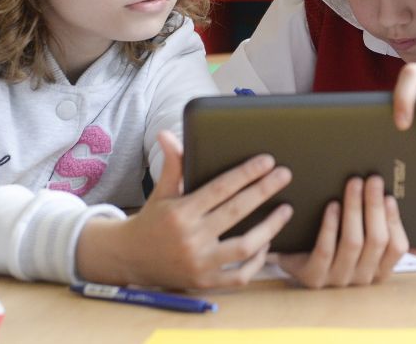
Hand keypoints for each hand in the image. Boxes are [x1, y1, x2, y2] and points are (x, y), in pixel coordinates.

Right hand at [76, 130, 292, 288]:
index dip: (246, 173)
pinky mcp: (206, 282)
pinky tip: (268, 244)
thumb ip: (172, 165)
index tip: (267, 161)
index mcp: (181, 213)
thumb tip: (166, 134)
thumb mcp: (161, 192)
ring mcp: (200, 263)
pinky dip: (257, 261)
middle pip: (237, 211)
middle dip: (264, 191)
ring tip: (286, 210)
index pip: (220, 189)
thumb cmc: (152, 221)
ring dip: (270, 228)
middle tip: (286, 175)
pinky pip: (240, 275)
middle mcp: (191, 238)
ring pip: (244, 246)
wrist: (130, 259)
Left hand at [276, 176, 415, 288]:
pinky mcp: (312, 277)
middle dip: (374, 206)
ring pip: (353, 242)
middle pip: (376, 241)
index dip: (394, 220)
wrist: (293, 257)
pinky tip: (332, 206)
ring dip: (355, 209)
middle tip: (372, 179)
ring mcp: (336, 279)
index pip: (397, 247)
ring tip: (353, 184)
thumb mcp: (365, 242)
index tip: (389, 196)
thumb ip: (393, 239)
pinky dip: (331, 225)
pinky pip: (325, 249)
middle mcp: (361, 278)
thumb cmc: (333, 244)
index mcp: (379, 270)